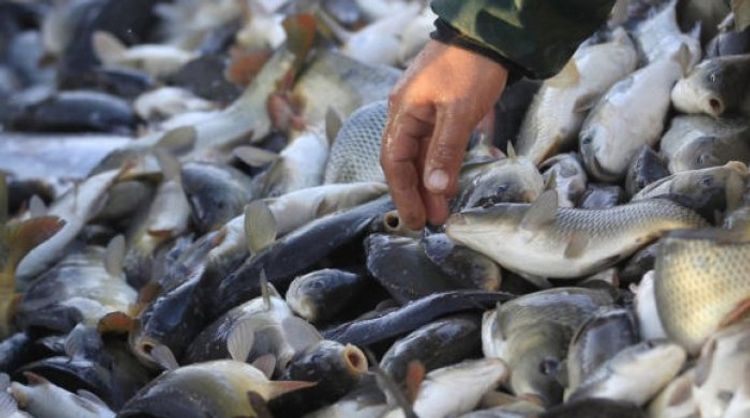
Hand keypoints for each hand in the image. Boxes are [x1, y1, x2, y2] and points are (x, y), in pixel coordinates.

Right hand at [381, 40, 507, 228]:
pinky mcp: (447, 110)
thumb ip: (446, 150)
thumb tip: (435, 188)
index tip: (416, 219)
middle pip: (407, 162)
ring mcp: (427, 112)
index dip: (403, 193)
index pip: (394, 161)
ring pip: (425, 155)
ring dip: (433, 182)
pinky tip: (458, 179)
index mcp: (404, 112)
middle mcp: (410, 114)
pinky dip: (448, 163)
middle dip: (418, 193)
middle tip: (432, 221)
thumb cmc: (470, 66)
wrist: (490, 32)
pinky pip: (442, 144)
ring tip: (444, 208)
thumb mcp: (458, 110)